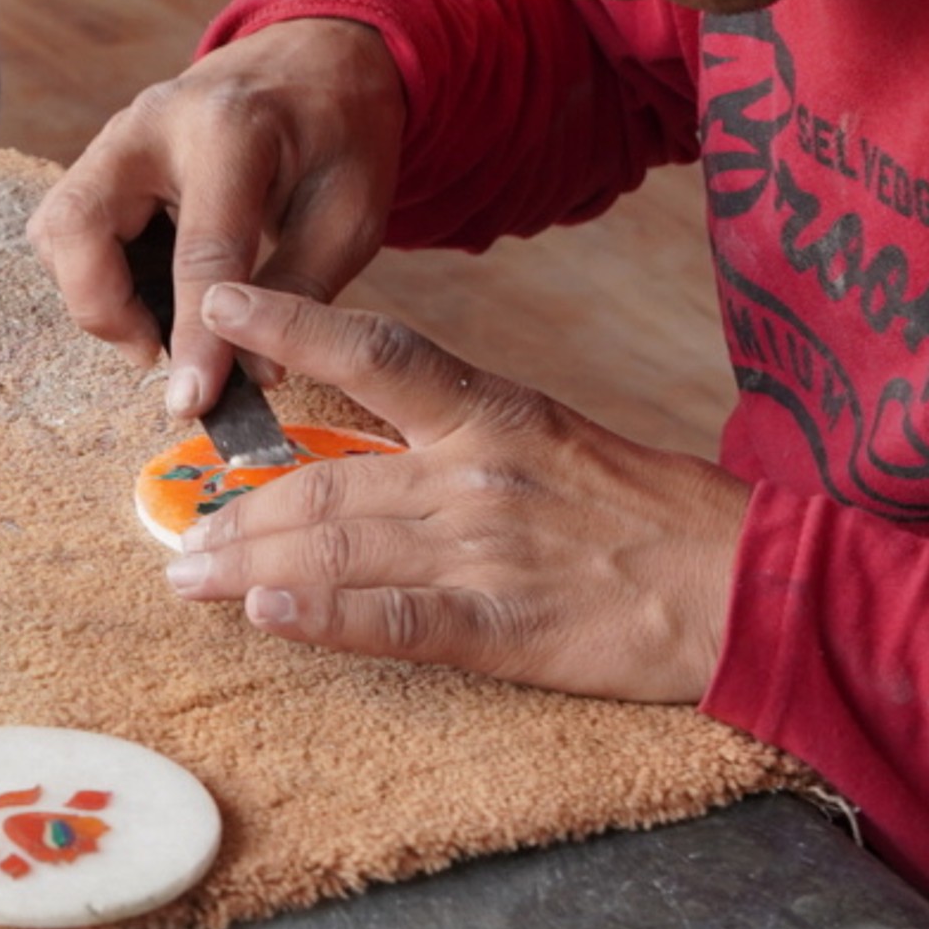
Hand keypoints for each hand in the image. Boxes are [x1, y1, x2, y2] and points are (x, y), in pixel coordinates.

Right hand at [28, 16, 408, 422]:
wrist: (316, 58)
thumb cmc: (342, 134)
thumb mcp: (351, 213)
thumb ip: (297, 291)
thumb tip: (247, 375)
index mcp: (232, 127)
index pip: (199, 250)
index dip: (193, 336)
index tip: (192, 402)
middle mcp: (153, 122)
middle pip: (77, 227)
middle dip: (103, 309)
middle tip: (159, 352)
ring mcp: (116, 134)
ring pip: (55, 229)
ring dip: (94, 294)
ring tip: (160, 324)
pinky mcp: (102, 156)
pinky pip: (66, 225)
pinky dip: (95, 272)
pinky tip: (152, 289)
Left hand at [156, 283, 753, 703]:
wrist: (753, 583)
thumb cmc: (658, 516)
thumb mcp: (558, 443)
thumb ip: (465, 441)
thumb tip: (372, 454)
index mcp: (493, 413)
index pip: (374, 352)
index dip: (290, 322)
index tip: (219, 300)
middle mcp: (478, 472)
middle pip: (327, 479)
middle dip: (238, 508)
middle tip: (175, 527)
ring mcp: (490, 550)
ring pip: (340, 547)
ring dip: (249, 563)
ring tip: (187, 576)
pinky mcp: (510, 627)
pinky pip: (400, 620)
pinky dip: (326, 619)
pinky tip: (267, 618)